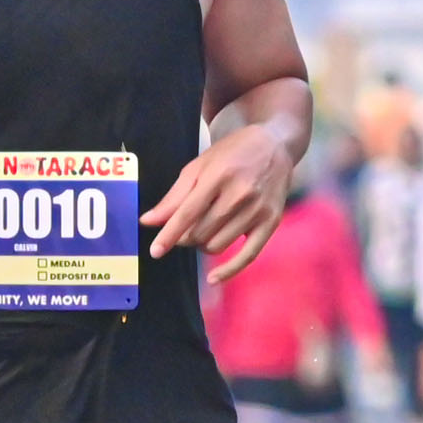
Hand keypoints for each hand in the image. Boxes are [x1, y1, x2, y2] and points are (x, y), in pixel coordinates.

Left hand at [144, 121, 297, 268]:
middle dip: (186, 236)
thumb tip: (148, 221)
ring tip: (204, 230)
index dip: (169, 234)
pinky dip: (228, 270)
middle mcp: (240, 193)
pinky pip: (247, 256)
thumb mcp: (199, 166)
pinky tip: (213, 278)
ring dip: (203, 245)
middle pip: (201, 233)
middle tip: (186, 226)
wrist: (274, 144)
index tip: (155, 251)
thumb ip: (174, 196)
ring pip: (218, 245)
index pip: (188, 213)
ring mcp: (258, 209)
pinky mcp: (271, 222)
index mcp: (219, 175)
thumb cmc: (232, 154)